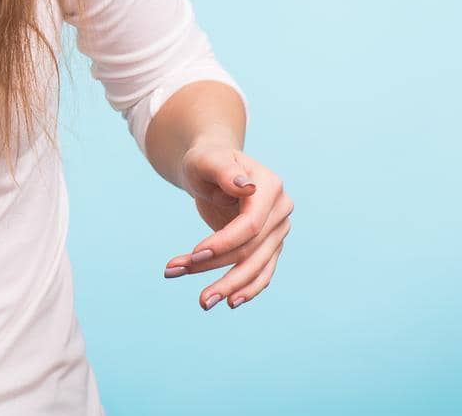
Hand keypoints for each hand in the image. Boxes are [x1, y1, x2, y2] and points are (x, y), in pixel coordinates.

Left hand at [162, 141, 291, 310]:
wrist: (214, 167)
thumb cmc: (207, 160)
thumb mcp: (207, 159)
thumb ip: (224, 171)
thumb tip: (246, 187)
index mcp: (270, 186)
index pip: (251, 224)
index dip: (224, 242)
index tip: (193, 255)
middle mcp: (281, 210)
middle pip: (251, 249)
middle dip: (216, 266)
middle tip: (179, 275)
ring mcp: (278, 230)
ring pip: (257, 266)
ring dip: (229, 286)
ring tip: (204, 301)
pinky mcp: (271, 246)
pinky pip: (263, 273)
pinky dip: (248, 289)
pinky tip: (230, 302)